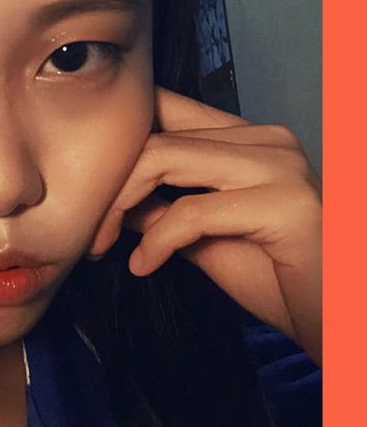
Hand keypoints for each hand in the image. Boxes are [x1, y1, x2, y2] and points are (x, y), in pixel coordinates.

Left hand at [89, 86, 321, 366]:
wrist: (338, 319)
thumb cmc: (276, 277)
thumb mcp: (202, 236)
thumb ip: (160, 206)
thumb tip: (109, 195)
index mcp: (245, 138)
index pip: (164, 107)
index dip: (116, 140)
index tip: (87, 188)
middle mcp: (263, 138)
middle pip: (154, 134)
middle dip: (108, 183)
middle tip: (89, 231)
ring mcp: (278, 165)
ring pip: (164, 157)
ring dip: (119, 205)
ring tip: (103, 245)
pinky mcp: (286, 203)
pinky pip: (192, 212)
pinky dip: (157, 241)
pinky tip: (144, 266)